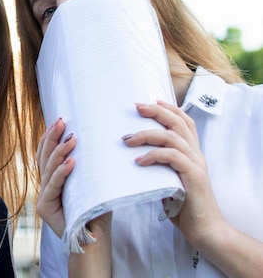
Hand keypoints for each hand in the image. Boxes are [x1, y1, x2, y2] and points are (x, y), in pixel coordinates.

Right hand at [36, 118, 111, 274]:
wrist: (93, 238)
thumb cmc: (96, 211)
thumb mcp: (92, 182)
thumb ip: (87, 166)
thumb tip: (95, 140)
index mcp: (53, 179)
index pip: (46, 153)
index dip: (49, 137)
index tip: (57, 121)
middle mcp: (45, 186)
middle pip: (44, 157)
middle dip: (52, 138)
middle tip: (61, 122)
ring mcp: (43, 196)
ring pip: (48, 169)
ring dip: (59, 152)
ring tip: (71, 140)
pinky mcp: (45, 207)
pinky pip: (53, 185)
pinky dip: (62, 173)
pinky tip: (71, 162)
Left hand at [123, 101, 222, 245]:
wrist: (204, 229)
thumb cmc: (183, 205)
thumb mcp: (168, 179)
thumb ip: (159, 166)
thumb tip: (134, 156)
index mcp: (191, 153)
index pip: (184, 122)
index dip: (168, 109)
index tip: (149, 101)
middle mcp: (195, 154)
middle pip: (178, 123)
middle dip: (156, 111)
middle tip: (136, 107)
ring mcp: (196, 164)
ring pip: (173, 138)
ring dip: (147, 134)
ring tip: (127, 140)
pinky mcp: (193, 177)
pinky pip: (173, 157)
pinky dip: (154, 155)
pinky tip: (139, 160)